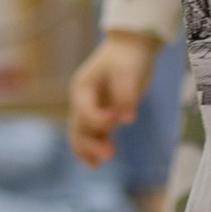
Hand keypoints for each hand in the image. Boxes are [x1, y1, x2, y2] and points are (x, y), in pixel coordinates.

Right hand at [68, 30, 157, 167]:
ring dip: (91, 149)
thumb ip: (126, 94)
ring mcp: (92, 108)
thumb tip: (128, 119)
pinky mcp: (105, 114)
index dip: (100, 119)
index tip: (120, 117)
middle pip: (78, 128)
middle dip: (90, 144)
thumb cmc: (126, 57)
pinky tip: (103, 160)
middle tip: (107, 155)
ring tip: (99, 164)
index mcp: (82, 89)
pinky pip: (96, 134)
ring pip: (84, 135)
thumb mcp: (126, 71)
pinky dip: (97, 146)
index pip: (85, 111)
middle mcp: (83, 101)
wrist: (132, 47)